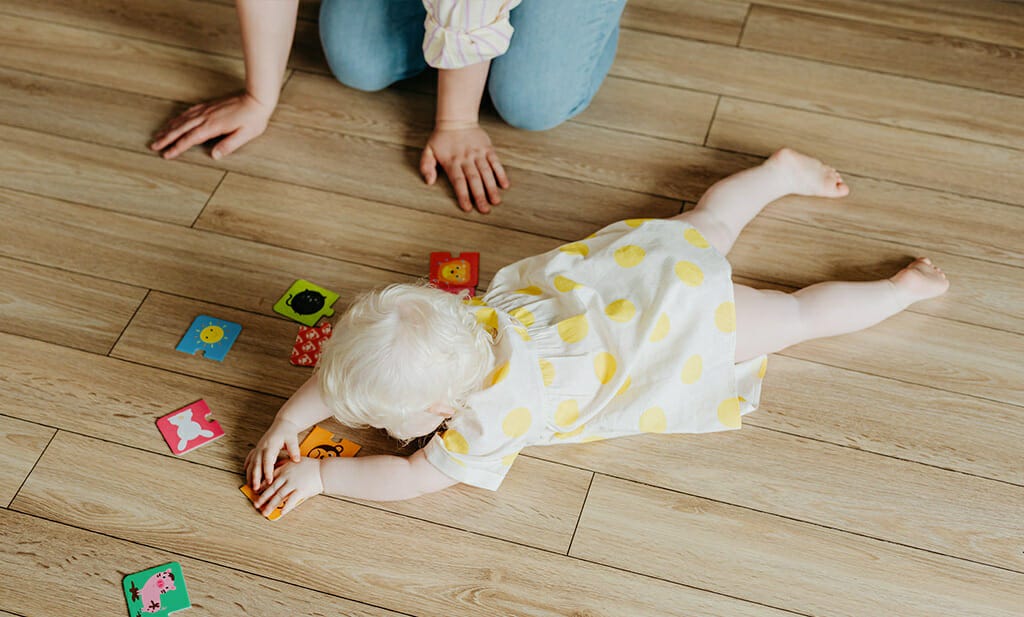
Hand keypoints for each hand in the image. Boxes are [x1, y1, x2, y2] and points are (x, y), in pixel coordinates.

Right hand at [150, 92, 272, 159]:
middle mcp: (205, 117)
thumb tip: (214, 155)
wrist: (256, 99)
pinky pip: (189, 112)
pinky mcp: (209, 106)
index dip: (176, 148)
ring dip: (169, 128)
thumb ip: (229, 145)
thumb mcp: (245, 135)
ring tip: (159, 135)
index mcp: (212, 127)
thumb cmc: (253, 119)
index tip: (166, 155)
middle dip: (166, 138)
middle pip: (181, 129)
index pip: (189, 139)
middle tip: (153, 145)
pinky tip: (174, 121)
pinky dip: (178, 117)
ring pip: (182, 120)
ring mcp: (206, 110)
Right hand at [245, 417, 300, 489]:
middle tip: (256, 488)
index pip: (268, 460)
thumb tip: (296, 460)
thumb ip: (294, 450)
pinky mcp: (257, 448)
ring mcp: (258, 448)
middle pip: (256, 464)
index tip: (269, 481)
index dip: (267, 471)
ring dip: (250, 474)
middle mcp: (262, 447)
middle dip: (255, 477)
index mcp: (270, 445)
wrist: (283, 423)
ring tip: (250, 486)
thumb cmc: (288, 432)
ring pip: (251, 463)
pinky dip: (248, 466)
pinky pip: (250, 458)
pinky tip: (246, 473)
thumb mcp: (292, 439)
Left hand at [253, 457, 323, 516]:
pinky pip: (291, 501)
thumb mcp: (296, 461)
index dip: (262, 486)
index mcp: (285, 468)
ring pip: (278, 496)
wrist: (324, 470)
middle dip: (262, 498)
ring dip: (270, 505)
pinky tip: (281, 513)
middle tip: (256, 504)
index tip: (256, 491)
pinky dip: (285, 508)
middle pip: (271, 489)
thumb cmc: (312, 466)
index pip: (270, 478)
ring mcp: (293, 484)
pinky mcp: (301, 491)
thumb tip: (277, 468)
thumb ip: (286, 464)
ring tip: (265, 512)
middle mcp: (287, 476)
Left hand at [420, 123, 509, 212]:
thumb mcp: (428, 150)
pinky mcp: (488, 149)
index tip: (468, 208)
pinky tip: (504, 185)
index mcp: (452, 162)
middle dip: (480, 196)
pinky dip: (501, 173)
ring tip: (495, 201)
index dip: (463, 195)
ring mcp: (478, 154)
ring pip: (486, 173)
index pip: (458, 181)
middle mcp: (466, 159)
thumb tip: (429, 181)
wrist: (457, 118)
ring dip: (491, 188)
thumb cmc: (442, 137)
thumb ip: (426, 166)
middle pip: (474, 180)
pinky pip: (495, 162)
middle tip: (485, 210)